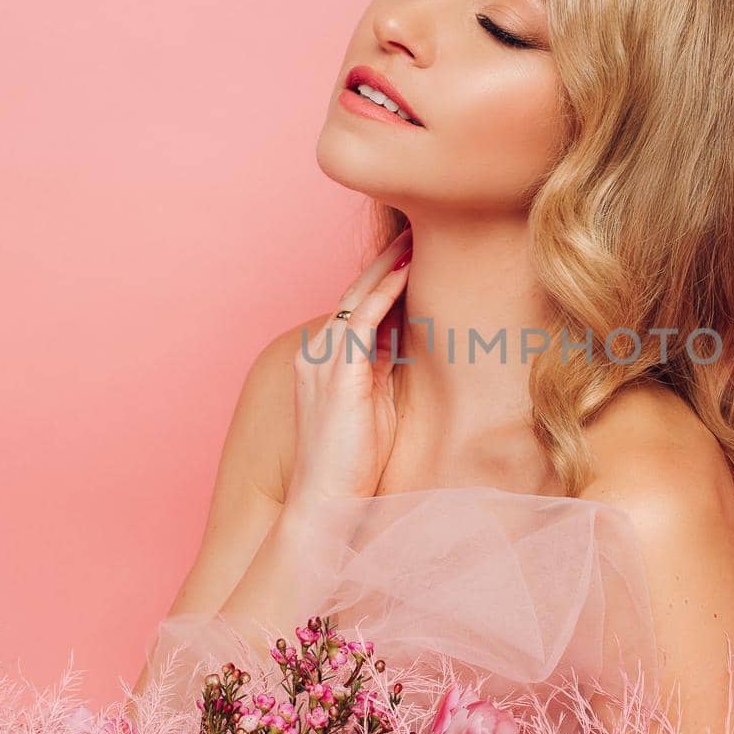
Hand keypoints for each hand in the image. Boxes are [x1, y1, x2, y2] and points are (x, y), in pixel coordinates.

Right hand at [284, 226, 412, 510]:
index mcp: (327, 363)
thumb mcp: (376, 405)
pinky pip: (362, 318)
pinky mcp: (337, 372)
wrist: (325, 504)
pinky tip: (408, 269)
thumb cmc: (354, 466)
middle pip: (356, 293)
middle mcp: (318, 354)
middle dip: (386, 261)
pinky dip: (386, 291)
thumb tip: (412, 340)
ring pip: (358, 296)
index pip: (358, 308)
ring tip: (415, 235)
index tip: (413, 253)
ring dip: (388, 265)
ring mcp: (322, 360)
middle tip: (415, 229)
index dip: (385, 279)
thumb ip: (386, 369)